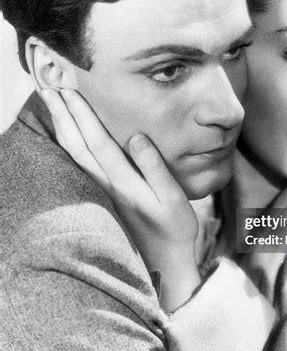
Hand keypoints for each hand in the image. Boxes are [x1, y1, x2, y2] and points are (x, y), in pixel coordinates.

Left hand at [39, 87, 200, 310]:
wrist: (166, 265)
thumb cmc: (175, 230)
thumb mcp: (174, 198)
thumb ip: (155, 167)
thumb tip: (136, 137)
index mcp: (125, 182)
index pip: (97, 141)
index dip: (82, 114)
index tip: (68, 89)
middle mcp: (108, 186)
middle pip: (77, 145)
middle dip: (62, 114)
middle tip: (47, 85)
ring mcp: (102, 193)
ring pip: (73, 156)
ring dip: (60, 127)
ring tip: (51, 104)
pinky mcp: (103, 199)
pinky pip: (78, 167)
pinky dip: (68, 147)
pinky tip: (65, 136)